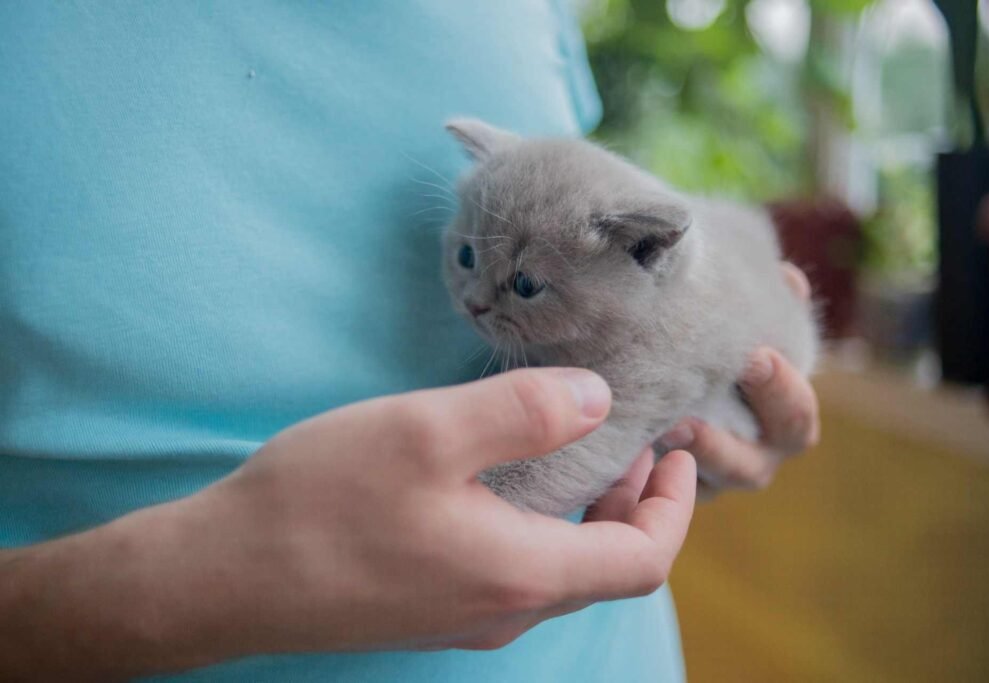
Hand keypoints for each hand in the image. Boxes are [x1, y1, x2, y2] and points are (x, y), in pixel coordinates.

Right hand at [201, 368, 697, 652]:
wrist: (222, 576)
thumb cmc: (323, 501)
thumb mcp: (429, 432)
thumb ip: (525, 412)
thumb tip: (599, 400)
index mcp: (521, 574)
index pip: (643, 560)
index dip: (675, 507)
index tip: (676, 451)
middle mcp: (503, 611)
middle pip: (607, 568)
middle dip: (635, 504)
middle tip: (633, 440)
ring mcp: (463, 617)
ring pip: (560, 571)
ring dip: (587, 514)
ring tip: (579, 449)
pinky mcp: (428, 608)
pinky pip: (514, 572)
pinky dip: (540, 526)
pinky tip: (506, 480)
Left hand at [658, 262, 819, 499]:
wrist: (667, 361)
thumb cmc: (718, 334)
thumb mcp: (741, 315)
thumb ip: (768, 299)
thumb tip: (787, 278)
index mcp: (783, 418)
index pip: (795, 417)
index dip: (781, 390)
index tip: (753, 355)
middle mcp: (753, 457)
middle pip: (750, 469)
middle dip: (720, 445)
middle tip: (685, 418)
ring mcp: (710, 479)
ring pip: (701, 488)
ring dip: (675, 463)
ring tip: (650, 434)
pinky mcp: (670, 490)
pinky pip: (659, 492)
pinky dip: (644, 474)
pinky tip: (622, 445)